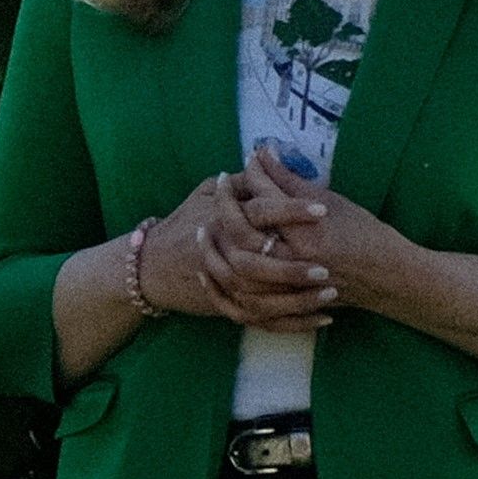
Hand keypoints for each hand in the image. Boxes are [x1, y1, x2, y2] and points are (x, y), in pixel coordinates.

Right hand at [130, 171, 333, 328]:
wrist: (145, 268)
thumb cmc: (179, 227)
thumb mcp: (203, 194)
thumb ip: (239, 181)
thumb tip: (265, 155)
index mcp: (219, 219)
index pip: (259, 211)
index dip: (291, 210)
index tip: (323, 210)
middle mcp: (220, 251)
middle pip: (259, 263)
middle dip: (294, 267)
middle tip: (328, 266)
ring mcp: (222, 283)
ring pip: (260, 296)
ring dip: (298, 299)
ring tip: (332, 293)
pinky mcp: (226, 306)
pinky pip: (262, 319)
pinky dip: (292, 323)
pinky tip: (323, 318)